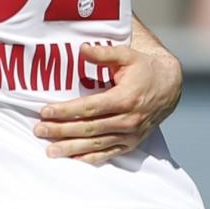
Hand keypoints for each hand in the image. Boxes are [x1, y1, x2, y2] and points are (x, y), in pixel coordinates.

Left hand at [33, 42, 181, 164]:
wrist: (170, 86)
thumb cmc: (144, 68)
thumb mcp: (127, 55)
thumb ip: (104, 54)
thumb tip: (82, 49)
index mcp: (125, 98)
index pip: (89, 108)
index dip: (66, 111)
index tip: (45, 111)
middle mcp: (128, 120)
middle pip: (89, 128)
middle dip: (61, 130)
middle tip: (39, 130)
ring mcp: (131, 134)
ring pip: (96, 144)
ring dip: (71, 148)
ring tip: (50, 151)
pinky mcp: (132, 142)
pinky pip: (109, 153)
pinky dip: (91, 158)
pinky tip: (73, 159)